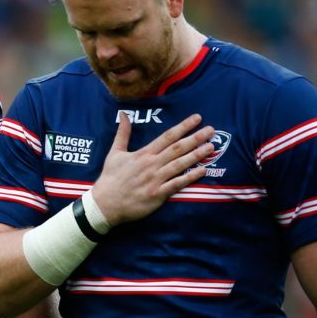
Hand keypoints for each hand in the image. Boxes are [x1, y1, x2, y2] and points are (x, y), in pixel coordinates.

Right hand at [91, 113, 215, 226]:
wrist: (105, 204)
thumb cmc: (110, 178)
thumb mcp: (114, 153)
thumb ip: (122, 133)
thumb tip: (123, 114)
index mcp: (143, 154)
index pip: (167, 136)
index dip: (183, 126)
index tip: (197, 118)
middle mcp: (151, 164)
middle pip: (177, 148)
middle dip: (195, 138)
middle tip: (211, 130)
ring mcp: (155, 179)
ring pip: (179, 164)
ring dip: (196, 155)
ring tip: (211, 147)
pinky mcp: (157, 194)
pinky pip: (177, 184)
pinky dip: (190, 177)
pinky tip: (202, 170)